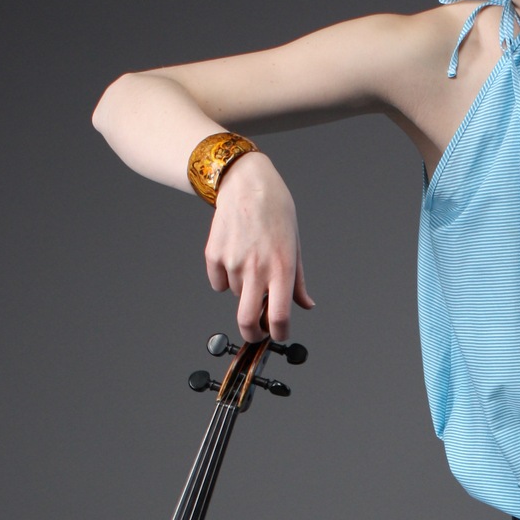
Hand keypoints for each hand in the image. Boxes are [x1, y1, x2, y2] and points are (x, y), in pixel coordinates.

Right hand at [202, 151, 315, 342]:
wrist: (247, 184)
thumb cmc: (276, 212)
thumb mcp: (294, 246)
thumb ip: (298, 281)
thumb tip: (306, 305)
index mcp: (281, 268)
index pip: (280, 317)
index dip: (279, 334)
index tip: (278, 335)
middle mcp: (256, 268)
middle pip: (248, 321)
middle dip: (252, 334)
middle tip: (256, 332)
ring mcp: (232, 263)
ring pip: (236, 296)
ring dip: (244, 290)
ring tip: (251, 261)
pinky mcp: (213, 255)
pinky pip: (218, 283)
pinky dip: (225, 278)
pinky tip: (234, 255)